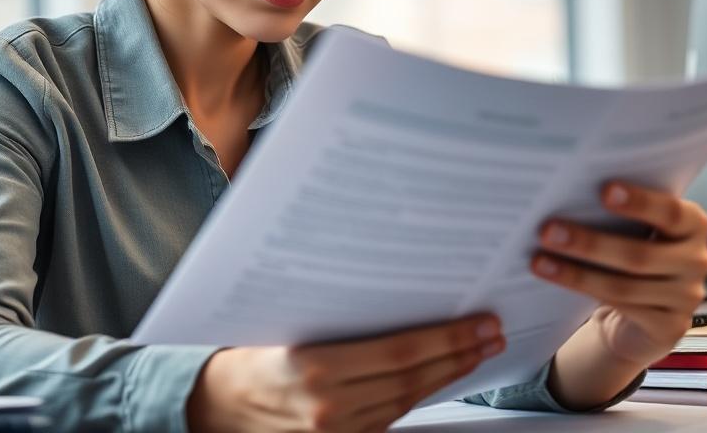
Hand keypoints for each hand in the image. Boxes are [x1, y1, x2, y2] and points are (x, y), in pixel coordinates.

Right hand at [186, 312, 505, 432]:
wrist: (213, 408)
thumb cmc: (245, 356)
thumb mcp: (284, 325)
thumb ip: (335, 317)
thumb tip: (389, 287)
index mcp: (315, 368)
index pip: (400, 352)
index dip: (446, 338)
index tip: (479, 322)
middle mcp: (330, 407)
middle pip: (413, 378)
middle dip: (459, 354)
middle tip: (493, 332)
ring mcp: (337, 431)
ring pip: (408, 400)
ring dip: (449, 375)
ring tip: (478, 351)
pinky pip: (391, 417)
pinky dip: (420, 395)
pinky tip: (440, 376)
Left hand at [531, 181, 706, 408]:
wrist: (638, 313)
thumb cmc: (631, 252)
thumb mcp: (635, 229)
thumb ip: (617, 212)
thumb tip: (566, 191)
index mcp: (693, 224)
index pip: (672, 212)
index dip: (640, 201)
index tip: (603, 190)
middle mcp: (698, 260)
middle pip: (640, 254)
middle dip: (589, 242)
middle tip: (547, 230)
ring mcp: (687, 298)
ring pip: (624, 286)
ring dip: (576, 273)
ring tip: (539, 260)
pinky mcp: (670, 327)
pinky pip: (621, 308)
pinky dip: (584, 291)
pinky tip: (555, 278)